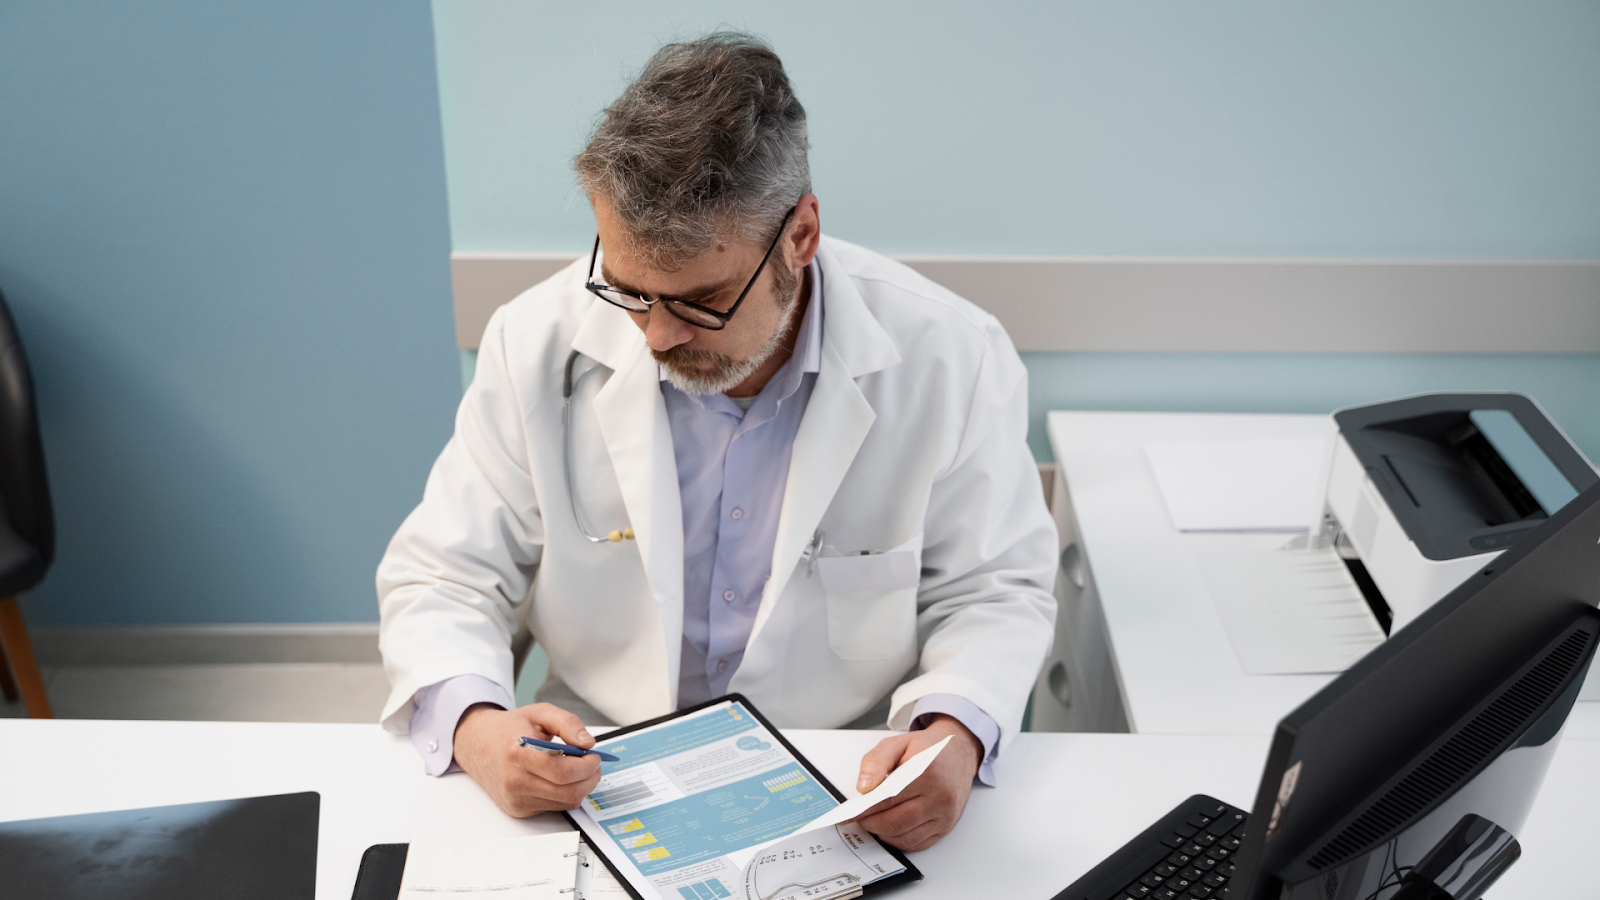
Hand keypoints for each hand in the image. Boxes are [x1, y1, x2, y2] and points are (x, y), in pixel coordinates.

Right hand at [452, 702, 602, 817]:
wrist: (478, 745)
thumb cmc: (509, 729)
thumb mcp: (539, 713)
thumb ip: (567, 723)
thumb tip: (588, 742)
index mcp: (517, 754)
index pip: (560, 771)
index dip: (585, 766)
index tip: (594, 756)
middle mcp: (514, 781)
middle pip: (567, 792)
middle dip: (590, 778)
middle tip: (593, 764)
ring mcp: (516, 799)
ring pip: (565, 803)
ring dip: (580, 787)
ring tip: (578, 769)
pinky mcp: (518, 810)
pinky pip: (554, 807)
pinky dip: (565, 794)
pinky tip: (560, 778)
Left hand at [852, 715, 982, 851]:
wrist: (958, 752)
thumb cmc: (927, 748)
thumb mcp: (897, 743)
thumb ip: (876, 761)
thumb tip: (864, 787)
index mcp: (927, 772)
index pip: (888, 799)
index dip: (864, 809)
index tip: (848, 814)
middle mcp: (940, 797)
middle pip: (896, 823)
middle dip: (871, 823)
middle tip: (859, 817)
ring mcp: (945, 815)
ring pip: (905, 838)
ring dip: (884, 833)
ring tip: (873, 821)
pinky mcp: (947, 827)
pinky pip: (917, 844)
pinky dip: (899, 840)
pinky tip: (891, 828)